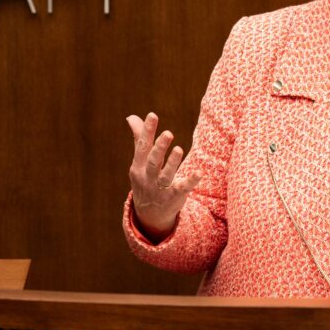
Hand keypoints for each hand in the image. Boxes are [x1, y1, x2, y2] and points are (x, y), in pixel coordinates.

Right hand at [126, 112, 200, 240]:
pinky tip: (198, 173)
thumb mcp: (139, 162)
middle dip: (160, 148)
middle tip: (168, 133)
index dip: (147, 131)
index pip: (142, 146)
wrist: (149, 214)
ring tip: (179, 149)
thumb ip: (139, 138)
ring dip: (172, 163)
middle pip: (153, 162)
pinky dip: (190, 181)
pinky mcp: (175, 197)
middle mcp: (148, 178)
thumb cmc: (145, 180)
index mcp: (138, 166)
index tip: (153, 115)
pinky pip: (183, 188)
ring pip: (166, 176)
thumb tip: (131, 117)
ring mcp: (160, 189)